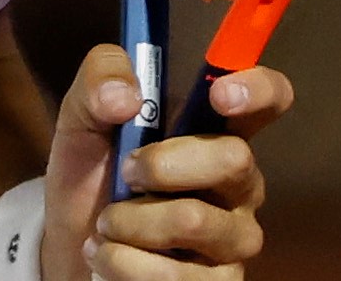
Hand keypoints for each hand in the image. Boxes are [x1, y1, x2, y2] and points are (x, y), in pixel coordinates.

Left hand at [40, 46, 291, 279]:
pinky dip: (123, 264)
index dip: (258, 89)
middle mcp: (239, 185)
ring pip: (194, 221)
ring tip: (106, 225)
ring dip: (130, 222)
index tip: (219, 93)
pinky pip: (175, 276)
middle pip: (234, 160)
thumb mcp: (82, 115)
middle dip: (161, 165)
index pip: (269, 99)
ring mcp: (234, 239)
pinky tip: (108, 257)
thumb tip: (125, 96)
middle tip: (124, 174)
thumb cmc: (93, 174)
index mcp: (216, 132)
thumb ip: (100, 79)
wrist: (72, 244)